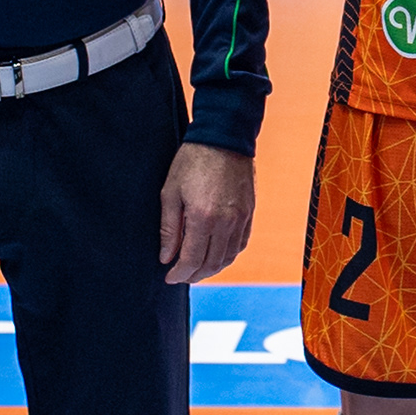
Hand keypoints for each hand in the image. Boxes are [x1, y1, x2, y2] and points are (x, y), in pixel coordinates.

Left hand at [157, 143, 254, 286]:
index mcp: (203, 217)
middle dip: (194, 275)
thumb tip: (166, 256)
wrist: (224, 137)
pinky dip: (227, 255)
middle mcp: (226, 222)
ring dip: (212, 268)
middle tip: (181, 275)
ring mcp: (241, 218)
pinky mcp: (249, 213)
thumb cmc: (192, 161)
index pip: (192, 259)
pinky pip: (240, 244)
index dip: (179, 273)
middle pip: (212, 263)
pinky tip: (216, 254)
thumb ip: (169, 228)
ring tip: (197, 268)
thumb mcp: (171, 192)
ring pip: (228, 257)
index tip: (169, 277)